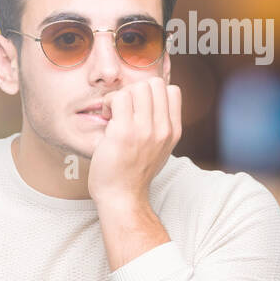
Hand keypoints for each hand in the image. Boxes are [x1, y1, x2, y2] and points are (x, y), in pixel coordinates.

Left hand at [87, 77, 181, 207]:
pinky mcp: (124, 132)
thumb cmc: (132, 173)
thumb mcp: (158, 149)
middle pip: (153, 83)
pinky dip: (109, 103)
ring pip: (136, 87)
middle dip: (134, 90)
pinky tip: (106, 119)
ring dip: (120, 96)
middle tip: (123, 110)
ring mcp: (145, 130)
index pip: (171, 90)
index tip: (138, 109)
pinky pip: (118, 97)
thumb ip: (159, 127)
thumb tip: (151, 103)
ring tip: (114, 115)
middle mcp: (163, 128)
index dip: (151, 93)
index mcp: (173, 131)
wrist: (122, 196)